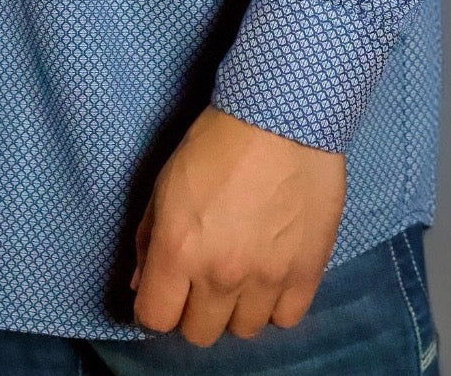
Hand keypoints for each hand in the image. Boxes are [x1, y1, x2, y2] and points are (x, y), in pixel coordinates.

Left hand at [130, 104, 345, 346]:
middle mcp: (220, 275)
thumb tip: (143, 283)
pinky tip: (272, 275)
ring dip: (237, 308)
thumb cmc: (217, 140)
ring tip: (242, 274)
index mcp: (179, 250)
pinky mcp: (307, 271)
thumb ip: (149, 238)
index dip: (156, 307)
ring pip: (244, 330)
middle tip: (204, 279)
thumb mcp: (166, 181)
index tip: (166, 290)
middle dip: (195, 309)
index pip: (155, 320)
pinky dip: (276, 304)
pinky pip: (286, 318)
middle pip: (199, 333)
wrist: (282, 116)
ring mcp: (267, 278)